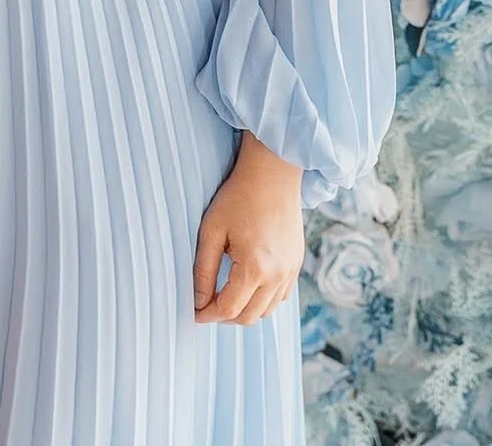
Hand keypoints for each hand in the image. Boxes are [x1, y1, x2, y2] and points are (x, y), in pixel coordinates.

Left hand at [192, 132, 304, 324]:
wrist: (272, 174)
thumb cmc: (238, 197)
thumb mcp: (212, 231)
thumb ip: (203, 271)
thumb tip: (197, 302)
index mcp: (254, 268)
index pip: (228, 309)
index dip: (207, 314)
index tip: (194, 312)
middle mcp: (277, 276)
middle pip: (248, 318)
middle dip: (225, 316)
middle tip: (207, 303)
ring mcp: (290, 271)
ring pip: (266, 312)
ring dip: (245, 310)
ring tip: (225, 295)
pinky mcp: (296, 264)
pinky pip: (280, 297)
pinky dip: (263, 300)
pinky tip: (248, 285)